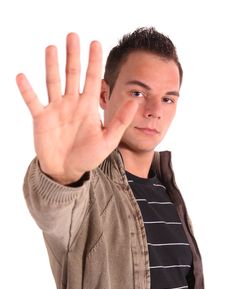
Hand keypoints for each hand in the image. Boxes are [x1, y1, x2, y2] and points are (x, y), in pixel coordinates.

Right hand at [16, 33, 137, 183]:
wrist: (67, 171)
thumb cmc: (88, 157)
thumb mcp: (108, 140)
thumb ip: (120, 120)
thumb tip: (136, 100)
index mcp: (88, 107)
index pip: (92, 79)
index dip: (94, 61)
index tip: (95, 43)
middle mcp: (72, 104)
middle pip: (72, 74)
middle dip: (73, 56)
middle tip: (73, 36)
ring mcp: (56, 110)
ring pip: (53, 82)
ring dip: (52, 65)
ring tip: (52, 48)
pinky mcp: (41, 118)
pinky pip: (33, 101)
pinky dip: (27, 90)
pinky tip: (21, 77)